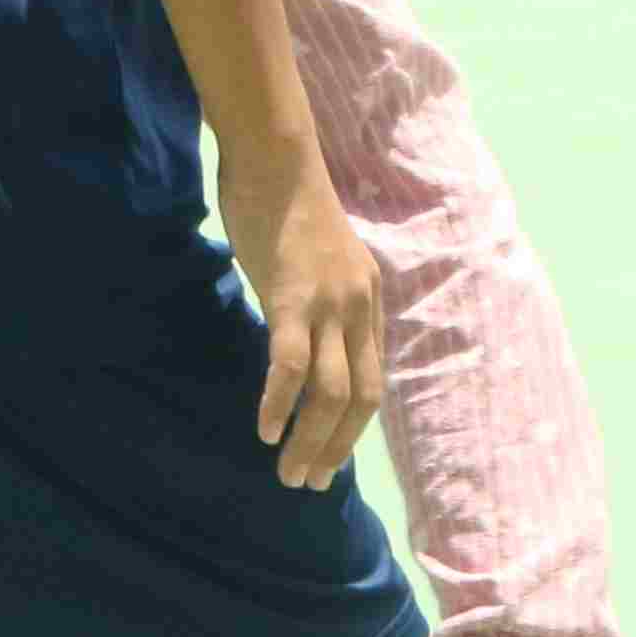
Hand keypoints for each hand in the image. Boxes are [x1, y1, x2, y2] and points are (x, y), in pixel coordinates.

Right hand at [221, 142, 386, 489]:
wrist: (276, 155)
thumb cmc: (284, 198)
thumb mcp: (317, 256)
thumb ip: (318, 295)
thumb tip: (297, 327)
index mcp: (367, 302)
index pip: (371, 381)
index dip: (351, 427)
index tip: (327, 455)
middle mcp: (358, 310)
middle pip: (361, 400)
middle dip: (336, 448)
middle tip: (310, 481)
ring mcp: (328, 305)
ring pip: (330, 394)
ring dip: (310, 441)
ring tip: (287, 472)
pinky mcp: (291, 297)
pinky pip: (290, 364)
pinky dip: (279, 402)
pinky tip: (264, 429)